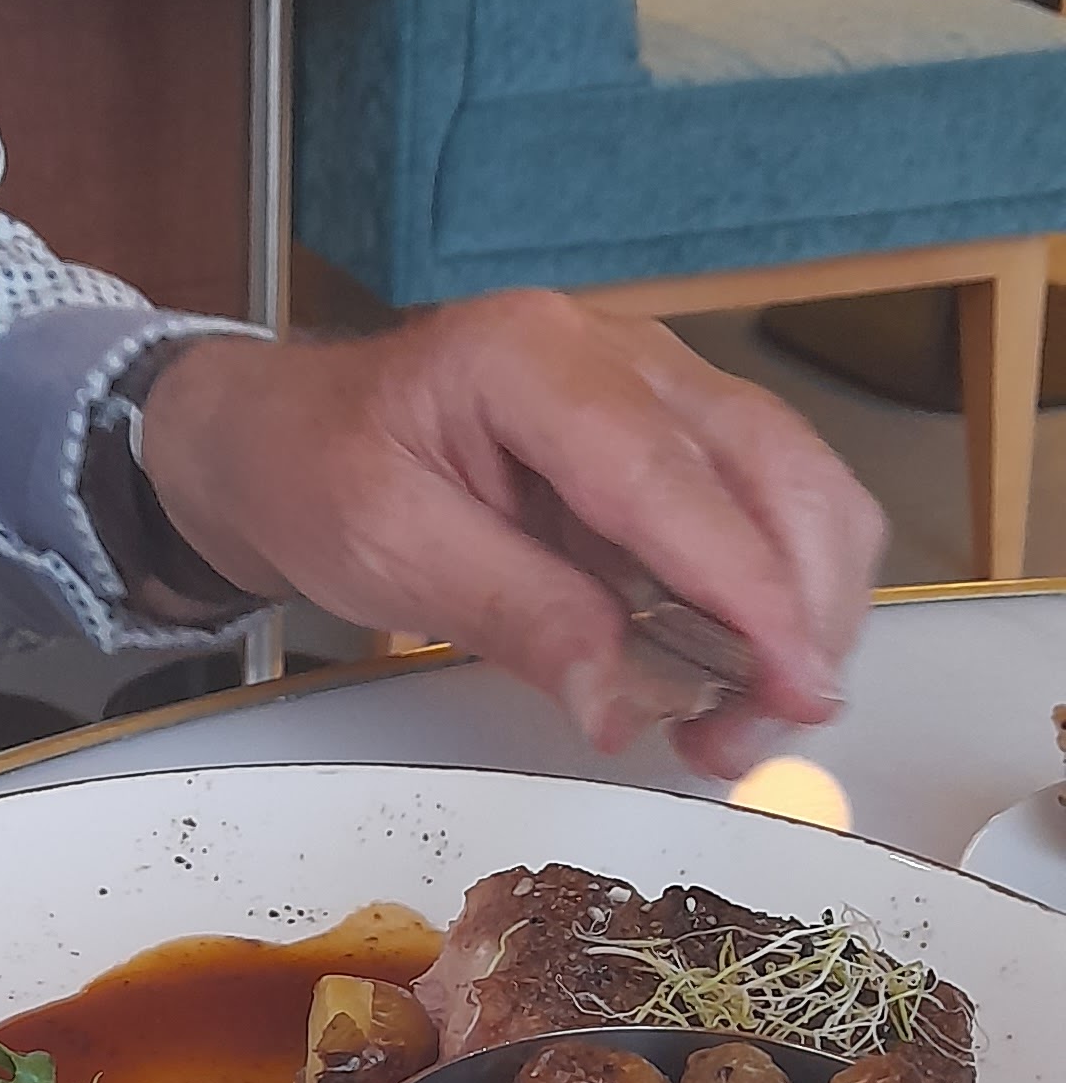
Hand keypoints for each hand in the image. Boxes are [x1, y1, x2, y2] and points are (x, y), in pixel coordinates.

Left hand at [139, 291, 884, 780]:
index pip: (672, 480)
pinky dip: (774, 597)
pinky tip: (732, 675)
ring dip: (801, 609)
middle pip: (774, 466)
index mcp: (532, 360)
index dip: (751, 591)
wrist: (281, 437)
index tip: (797, 688)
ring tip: (744, 718)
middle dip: (801, 608)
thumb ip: (516, 614)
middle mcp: (621, 354)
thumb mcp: (388, 552)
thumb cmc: (317, 475)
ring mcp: (658, 387)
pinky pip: (764, 509)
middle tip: (766, 728)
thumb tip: (625, 705)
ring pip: (795, 486)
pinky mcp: (672, 437)